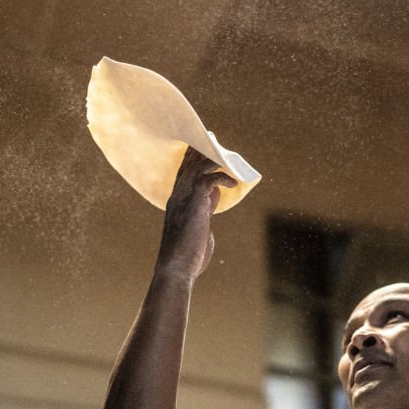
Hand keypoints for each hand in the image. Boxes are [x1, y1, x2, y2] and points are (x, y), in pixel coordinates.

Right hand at [157, 147, 238, 279]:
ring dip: (214, 159)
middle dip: (202, 150)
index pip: (183, 171)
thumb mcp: (198, 226)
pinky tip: (233, 183)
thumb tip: (215, 196)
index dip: (192, 157)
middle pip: (189, 163)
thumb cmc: (188, 254)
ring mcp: (184, 199)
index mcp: (176, 201)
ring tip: (228, 158)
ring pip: (198, 167)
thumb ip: (204, 209)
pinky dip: (222, 178)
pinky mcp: (195, 204)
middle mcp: (177, 196)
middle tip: (215, 140)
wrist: (176, 269)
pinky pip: (208, 180)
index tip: (204, 146)